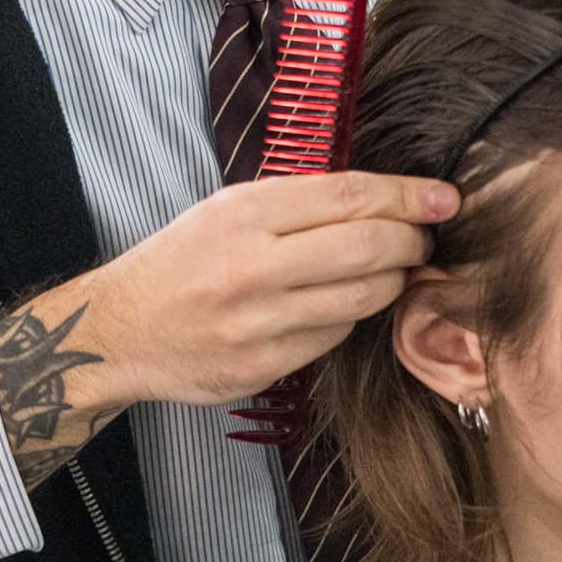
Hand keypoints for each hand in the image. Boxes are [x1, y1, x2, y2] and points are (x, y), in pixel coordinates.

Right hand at [91, 171, 459, 407]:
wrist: (119, 332)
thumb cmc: (180, 262)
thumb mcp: (225, 210)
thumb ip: (295, 203)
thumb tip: (380, 198)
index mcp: (242, 213)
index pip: (347, 196)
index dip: (407, 195)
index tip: (443, 197)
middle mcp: (250, 266)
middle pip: (367, 248)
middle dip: (412, 240)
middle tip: (425, 238)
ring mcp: (257, 322)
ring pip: (361, 298)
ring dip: (392, 282)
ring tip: (393, 270)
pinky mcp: (262, 366)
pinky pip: (334, 336)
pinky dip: (351, 316)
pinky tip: (343, 304)